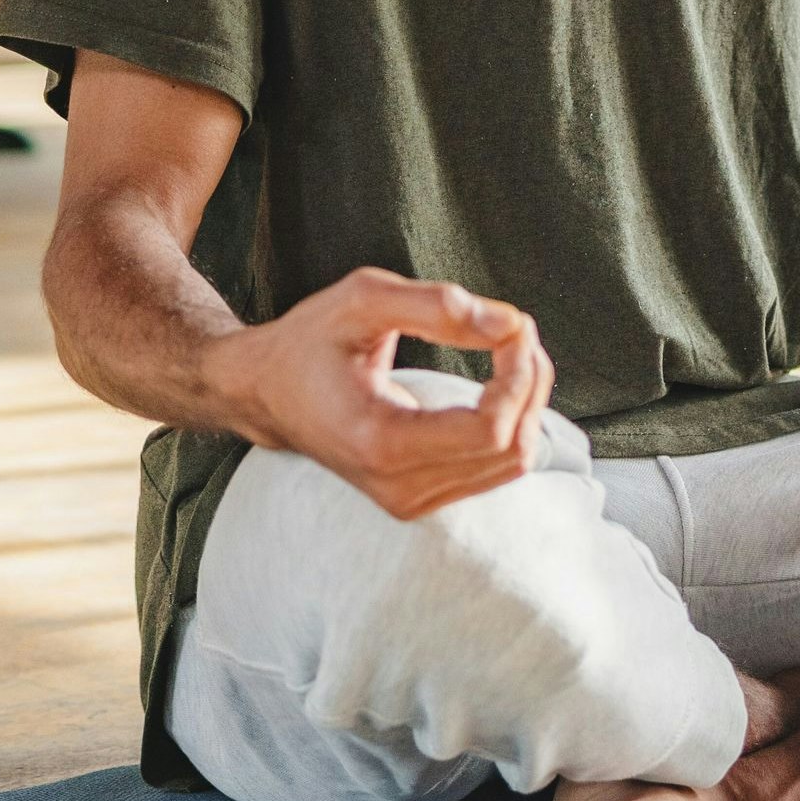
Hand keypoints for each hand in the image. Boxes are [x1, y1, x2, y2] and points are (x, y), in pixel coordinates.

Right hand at [198, 268, 558, 520]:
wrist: (269, 394)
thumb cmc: (313, 340)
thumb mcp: (363, 298)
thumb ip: (437, 306)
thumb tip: (509, 324)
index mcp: (380, 443)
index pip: (490, 431)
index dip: (519, 376)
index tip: (511, 327)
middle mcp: (398, 488)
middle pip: (512, 449)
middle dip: (530, 382)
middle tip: (514, 329)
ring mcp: (411, 502)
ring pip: (514, 463)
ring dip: (528, 402)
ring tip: (509, 350)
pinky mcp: (423, 500)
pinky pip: (496, 468)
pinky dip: (513, 421)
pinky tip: (498, 382)